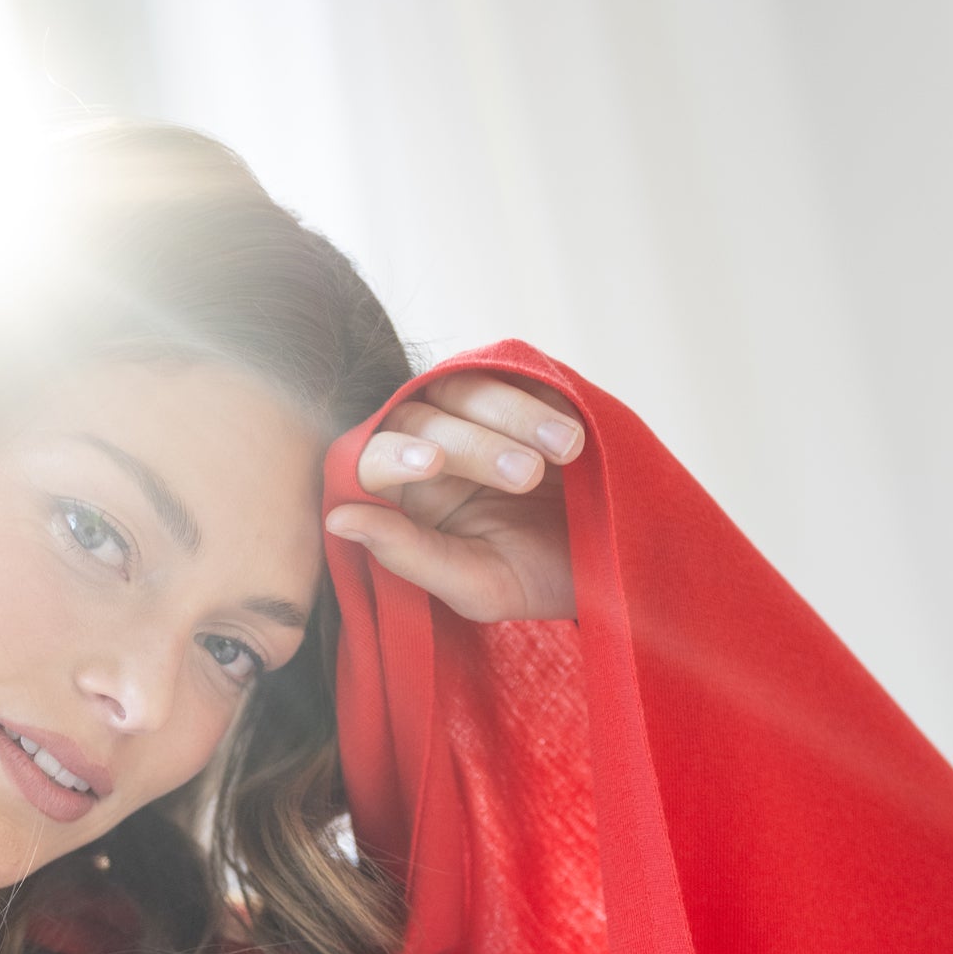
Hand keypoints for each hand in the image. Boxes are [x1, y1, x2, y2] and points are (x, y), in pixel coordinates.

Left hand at [325, 370, 582, 622]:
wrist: (615, 557)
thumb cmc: (536, 578)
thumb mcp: (476, 584)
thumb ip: (408, 555)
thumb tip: (337, 518)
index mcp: (402, 495)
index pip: (369, 458)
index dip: (393, 453)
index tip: (431, 465)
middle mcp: (426, 442)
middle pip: (419, 415)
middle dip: (475, 444)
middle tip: (528, 478)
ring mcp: (471, 409)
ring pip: (465, 384)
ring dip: (513, 413)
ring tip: (566, 451)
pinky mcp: (518, 383)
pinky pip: (513, 368)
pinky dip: (539, 395)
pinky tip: (571, 433)